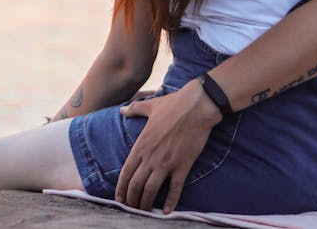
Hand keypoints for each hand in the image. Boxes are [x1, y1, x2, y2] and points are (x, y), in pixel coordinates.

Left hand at [115, 79, 221, 212]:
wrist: (197, 107)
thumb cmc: (174, 105)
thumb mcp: (150, 106)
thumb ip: (134, 110)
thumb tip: (122, 111)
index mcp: (141, 145)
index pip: (126, 172)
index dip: (121, 188)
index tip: (119, 198)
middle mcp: (151, 157)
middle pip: (136, 185)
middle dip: (132, 200)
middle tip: (132, 208)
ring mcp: (166, 163)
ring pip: (151, 190)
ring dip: (146, 203)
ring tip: (145, 211)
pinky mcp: (182, 166)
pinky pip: (175, 189)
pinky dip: (170, 202)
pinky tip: (166, 211)